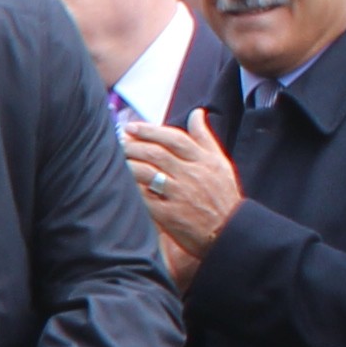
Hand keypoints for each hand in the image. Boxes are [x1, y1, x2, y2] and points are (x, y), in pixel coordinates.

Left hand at [125, 118, 239, 279]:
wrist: (229, 232)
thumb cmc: (223, 195)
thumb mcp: (220, 163)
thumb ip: (205, 138)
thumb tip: (196, 113)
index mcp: (204, 160)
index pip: (174, 138)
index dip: (150, 130)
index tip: (131, 126)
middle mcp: (192, 175)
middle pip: (156, 153)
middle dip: (133, 145)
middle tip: (118, 142)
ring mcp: (180, 195)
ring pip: (147, 173)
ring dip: (128, 164)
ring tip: (116, 159)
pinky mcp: (170, 215)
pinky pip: (144, 198)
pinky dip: (131, 188)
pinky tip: (120, 183)